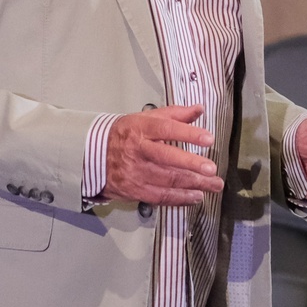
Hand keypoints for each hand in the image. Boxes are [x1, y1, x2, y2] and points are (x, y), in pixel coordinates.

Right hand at [104, 105, 224, 206]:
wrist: (93, 157)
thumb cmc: (125, 136)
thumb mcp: (146, 119)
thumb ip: (175, 114)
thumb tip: (199, 109)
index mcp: (140, 129)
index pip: (166, 129)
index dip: (188, 134)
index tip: (208, 138)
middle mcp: (138, 151)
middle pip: (167, 158)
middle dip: (191, 164)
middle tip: (212, 169)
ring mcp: (135, 173)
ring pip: (167, 180)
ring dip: (194, 184)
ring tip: (213, 184)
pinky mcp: (135, 190)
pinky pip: (161, 196)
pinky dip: (180, 198)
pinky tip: (196, 196)